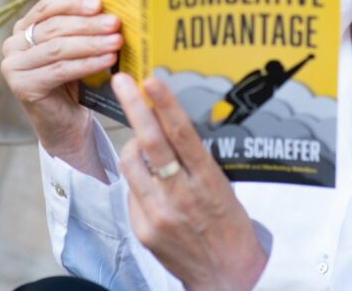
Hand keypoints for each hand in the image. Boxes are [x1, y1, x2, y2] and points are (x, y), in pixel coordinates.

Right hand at [0, 0, 120, 165]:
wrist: (66, 123)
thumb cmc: (75, 81)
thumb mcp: (77, 48)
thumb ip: (83, 28)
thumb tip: (109, 8)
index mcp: (23, 28)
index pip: (47, 6)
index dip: (73, 2)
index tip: (99, 3)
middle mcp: (12, 44)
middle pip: (54, 27)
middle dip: (88, 24)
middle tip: (115, 24)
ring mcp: (13, 66)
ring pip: (58, 48)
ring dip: (91, 44)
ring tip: (116, 42)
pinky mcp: (22, 86)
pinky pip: (60, 70)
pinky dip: (87, 63)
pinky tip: (107, 60)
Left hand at [112, 73, 267, 290]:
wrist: (227, 276)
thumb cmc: (229, 226)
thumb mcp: (222, 187)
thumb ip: (194, 161)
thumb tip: (167, 127)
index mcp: (208, 181)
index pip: (183, 135)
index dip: (165, 105)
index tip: (151, 80)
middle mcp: (182, 195)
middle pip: (151, 142)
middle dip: (134, 107)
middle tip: (122, 81)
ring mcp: (159, 214)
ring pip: (131, 163)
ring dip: (133, 145)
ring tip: (141, 143)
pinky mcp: (144, 229)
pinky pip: (131, 191)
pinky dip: (137, 180)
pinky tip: (151, 186)